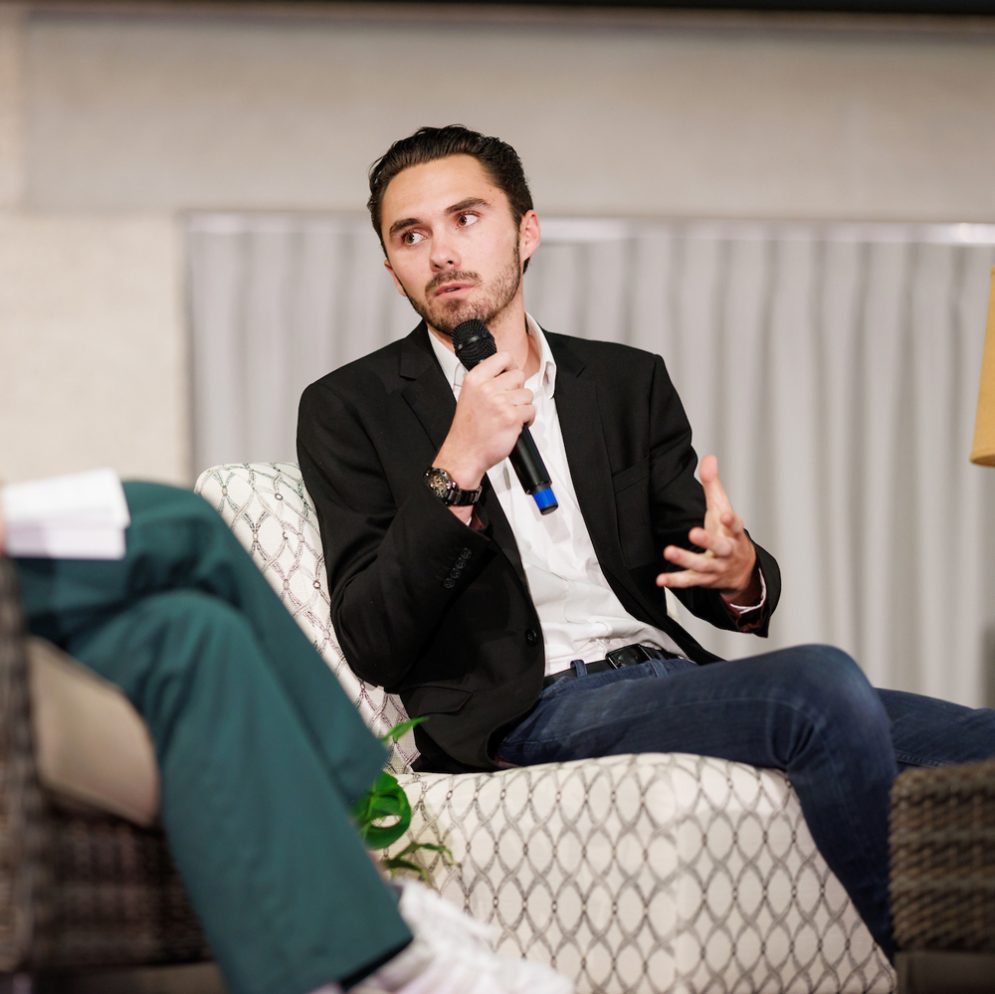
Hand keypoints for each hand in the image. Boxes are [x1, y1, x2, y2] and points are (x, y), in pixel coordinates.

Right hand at [434, 350, 533, 488]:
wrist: (465, 454)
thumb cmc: (467, 430)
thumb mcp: (469, 396)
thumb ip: (486, 381)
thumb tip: (506, 372)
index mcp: (475, 380)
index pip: (503, 357)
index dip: (511, 366)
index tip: (511, 375)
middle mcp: (487, 388)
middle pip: (519, 375)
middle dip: (518, 389)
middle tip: (508, 402)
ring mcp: (500, 402)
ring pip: (527, 394)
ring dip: (523, 406)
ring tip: (509, 416)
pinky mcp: (512, 417)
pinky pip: (531, 411)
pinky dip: (527, 419)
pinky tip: (514, 424)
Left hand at [656, 454, 758, 601]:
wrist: (742, 570)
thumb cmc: (728, 533)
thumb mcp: (722, 508)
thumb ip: (714, 485)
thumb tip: (709, 458)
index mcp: (733, 533)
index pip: (736, 526)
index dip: (732, 521)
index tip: (726, 514)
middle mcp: (727, 552)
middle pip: (720, 547)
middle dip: (708, 540)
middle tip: (694, 532)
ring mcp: (716, 567)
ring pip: (702, 565)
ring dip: (686, 559)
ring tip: (669, 551)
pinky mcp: (703, 579)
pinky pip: (689, 581)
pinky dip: (675, 581)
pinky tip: (661, 580)